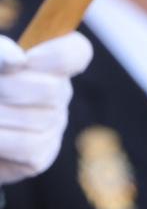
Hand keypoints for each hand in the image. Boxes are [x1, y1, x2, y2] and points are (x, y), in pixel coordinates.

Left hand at [0, 32, 92, 184]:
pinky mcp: (40, 156)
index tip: (26, 59)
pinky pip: (26, 146)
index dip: (57, 54)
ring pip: (35, 120)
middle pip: (51, 90)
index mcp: (48, 65)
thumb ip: (1, 53)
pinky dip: (0, 140)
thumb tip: (17, 61)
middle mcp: (58, 95)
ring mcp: (52, 127)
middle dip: (8, 89)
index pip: (77, 52)